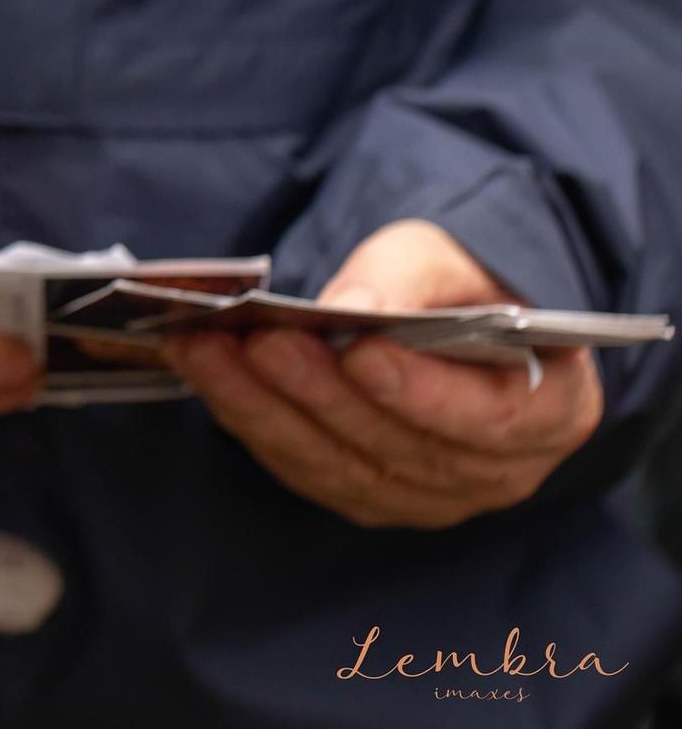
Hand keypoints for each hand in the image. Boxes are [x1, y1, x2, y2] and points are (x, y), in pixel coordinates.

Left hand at [166, 219, 602, 528]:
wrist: (441, 312)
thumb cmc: (457, 285)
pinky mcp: (360, 492)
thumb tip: (348, 311)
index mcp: (549, 411)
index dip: (422, 393)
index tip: (361, 353)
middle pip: (396, 447)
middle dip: (316, 391)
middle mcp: (494, 472)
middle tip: (257, 340)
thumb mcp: (447, 258)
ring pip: (334, 464)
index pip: (490, 420)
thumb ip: (407, 280)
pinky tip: (203, 369)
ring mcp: (424, 495)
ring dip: (261, 406)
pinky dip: (246, 417)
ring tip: (205, 349)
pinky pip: (298, 466)